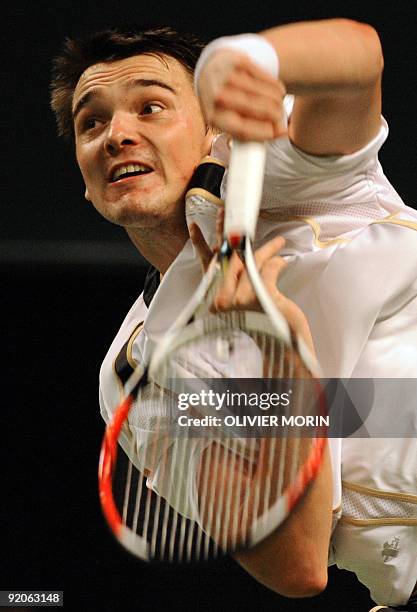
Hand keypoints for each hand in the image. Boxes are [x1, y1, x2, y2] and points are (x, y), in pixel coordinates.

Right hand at [189, 215, 314, 354]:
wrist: (282, 348)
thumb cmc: (263, 324)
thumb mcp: (244, 302)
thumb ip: (236, 280)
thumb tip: (232, 254)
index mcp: (215, 300)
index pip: (207, 266)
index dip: (200, 243)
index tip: (194, 226)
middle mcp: (223, 301)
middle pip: (228, 258)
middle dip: (230, 234)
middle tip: (226, 213)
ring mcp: (241, 300)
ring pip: (252, 262)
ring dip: (268, 250)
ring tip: (278, 242)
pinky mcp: (262, 297)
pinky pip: (269, 269)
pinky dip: (277, 263)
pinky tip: (283, 261)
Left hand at [197, 49, 286, 140]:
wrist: (211, 69)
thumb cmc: (225, 103)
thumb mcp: (228, 120)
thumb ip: (251, 131)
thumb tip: (281, 133)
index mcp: (213, 116)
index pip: (242, 128)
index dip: (264, 132)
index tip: (278, 133)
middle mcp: (217, 96)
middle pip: (253, 108)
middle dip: (274, 115)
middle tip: (281, 118)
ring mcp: (227, 77)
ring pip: (260, 92)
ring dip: (276, 100)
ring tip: (280, 105)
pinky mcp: (238, 62)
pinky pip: (264, 77)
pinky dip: (275, 86)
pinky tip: (279, 92)